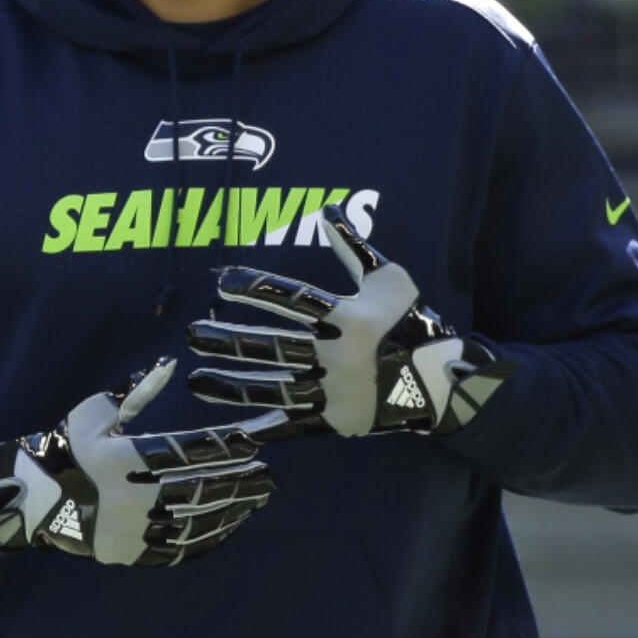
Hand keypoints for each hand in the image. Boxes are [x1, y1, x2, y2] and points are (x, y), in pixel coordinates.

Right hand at [0, 358, 283, 566]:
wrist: (36, 498)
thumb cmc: (69, 445)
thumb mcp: (95, 412)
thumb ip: (135, 391)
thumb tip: (169, 364)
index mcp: (119, 459)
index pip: (181, 452)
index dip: (219, 447)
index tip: (250, 443)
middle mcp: (126, 497)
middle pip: (194, 490)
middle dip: (237, 482)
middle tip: (268, 475)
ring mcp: (128, 530)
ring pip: (191, 523)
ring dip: (230, 510)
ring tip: (257, 499)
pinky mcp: (129, 553)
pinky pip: (177, 550)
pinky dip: (208, 538)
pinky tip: (229, 525)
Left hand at [187, 204, 512, 437]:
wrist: (444, 380)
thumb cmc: (413, 321)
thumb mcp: (389, 278)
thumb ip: (352, 248)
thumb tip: (327, 211)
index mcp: (349, 318)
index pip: (291, 299)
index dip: (255, 288)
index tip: (222, 281)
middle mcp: (338, 355)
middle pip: (274, 346)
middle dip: (230, 340)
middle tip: (193, 333)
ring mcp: (336, 392)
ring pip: (275, 388)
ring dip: (233, 384)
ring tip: (196, 378)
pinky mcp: (336, 420)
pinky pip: (293, 425)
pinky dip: (264, 427)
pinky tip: (231, 424)